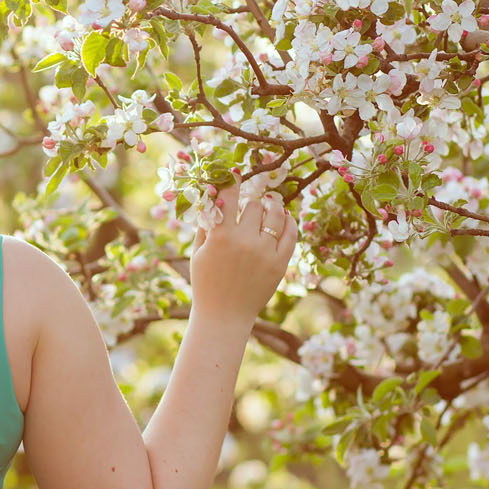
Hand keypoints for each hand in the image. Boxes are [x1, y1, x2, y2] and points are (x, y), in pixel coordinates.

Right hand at [189, 185, 297, 325]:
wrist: (224, 315)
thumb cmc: (206, 283)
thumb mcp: (199, 252)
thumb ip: (207, 225)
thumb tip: (215, 198)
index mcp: (220, 236)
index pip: (229, 197)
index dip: (231, 181)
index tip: (234, 172)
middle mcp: (245, 241)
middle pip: (254, 204)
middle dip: (251, 200)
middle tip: (250, 201)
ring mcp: (265, 252)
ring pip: (276, 214)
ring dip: (273, 204)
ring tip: (271, 201)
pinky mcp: (280, 264)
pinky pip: (290, 234)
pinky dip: (289, 221)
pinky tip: (285, 217)